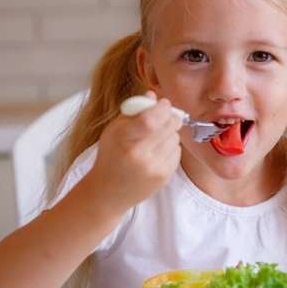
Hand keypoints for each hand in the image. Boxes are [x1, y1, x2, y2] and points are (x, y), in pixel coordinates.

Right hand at [89, 91, 182, 208]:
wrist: (108, 192)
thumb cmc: (111, 156)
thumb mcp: (113, 130)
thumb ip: (133, 111)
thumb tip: (153, 94)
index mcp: (124, 141)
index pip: (151, 119)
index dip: (162, 107)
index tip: (163, 103)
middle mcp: (140, 156)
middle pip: (169, 125)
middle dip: (169, 116)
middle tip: (163, 116)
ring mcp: (154, 168)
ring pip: (175, 137)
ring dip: (169, 133)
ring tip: (154, 139)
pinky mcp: (164, 177)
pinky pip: (177, 152)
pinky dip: (170, 147)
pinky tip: (156, 152)